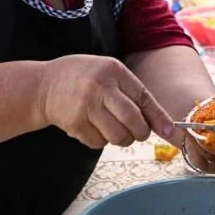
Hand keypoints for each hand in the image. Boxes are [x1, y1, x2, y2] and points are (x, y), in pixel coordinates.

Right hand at [39, 55, 175, 148]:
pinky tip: (94, 127)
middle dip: (141, 132)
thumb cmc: (84, 78)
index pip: (144, 98)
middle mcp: (100, 87)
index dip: (159, 118)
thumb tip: (161, 122)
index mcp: (113, 71)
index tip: (171, 132)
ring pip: (118, 136)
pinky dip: (102, 141)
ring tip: (115, 129)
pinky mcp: (74, 124)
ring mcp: (85, 106)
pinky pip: (99, 143)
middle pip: (133, 120)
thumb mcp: (109, 73)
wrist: (44, 85)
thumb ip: (132, 93)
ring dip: (123, 139)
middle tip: (138, 133)